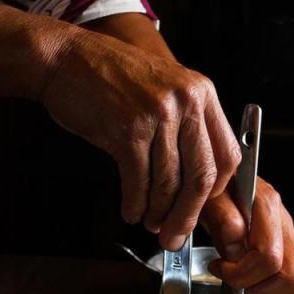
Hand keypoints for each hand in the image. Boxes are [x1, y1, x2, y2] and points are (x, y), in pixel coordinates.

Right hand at [39, 29, 240, 249]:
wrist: (67, 58)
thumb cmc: (110, 77)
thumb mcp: (163, 88)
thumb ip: (184, 123)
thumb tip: (194, 178)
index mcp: (201, 92)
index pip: (227, 154)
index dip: (216, 191)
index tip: (202, 208)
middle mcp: (185, 101)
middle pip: (202, 175)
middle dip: (188, 214)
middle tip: (175, 234)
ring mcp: (157, 114)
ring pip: (169, 183)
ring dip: (158, 212)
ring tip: (149, 223)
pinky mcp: (128, 129)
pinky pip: (138, 180)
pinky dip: (135, 203)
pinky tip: (130, 210)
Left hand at [197, 177, 293, 293]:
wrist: (217, 178)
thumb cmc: (212, 185)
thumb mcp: (207, 194)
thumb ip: (221, 216)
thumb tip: (235, 249)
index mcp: (267, 205)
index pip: (268, 256)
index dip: (241, 273)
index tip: (216, 267)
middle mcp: (283, 223)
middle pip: (291, 277)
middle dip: (255, 293)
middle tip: (227, 289)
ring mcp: (285, 239)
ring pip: (290, 286)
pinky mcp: (280, 252)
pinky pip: (279, 286)